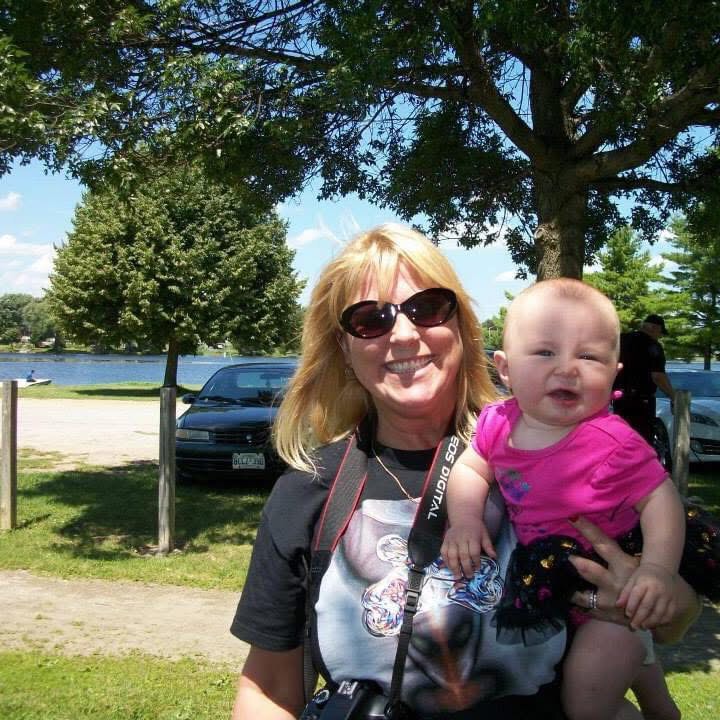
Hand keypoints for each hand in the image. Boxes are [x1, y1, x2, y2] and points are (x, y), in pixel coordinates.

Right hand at [441, 521, 495, 578]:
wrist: (463, 517)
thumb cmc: (476, 528)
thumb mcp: (484, 535)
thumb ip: (488, 546)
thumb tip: (494, 557)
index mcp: (472, 537)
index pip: (474, 552)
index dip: (476, 562)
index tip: (477, 569)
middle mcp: (461, 539)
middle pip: (463, 555)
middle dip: (466, 568)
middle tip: (469, 576)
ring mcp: (451, 540)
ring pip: (451, 555)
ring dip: (454, 567)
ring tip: (458, 576)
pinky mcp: (445, 541)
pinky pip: (443, 552)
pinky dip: (445, 561)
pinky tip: (450, 568)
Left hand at [569, 516, 701, 641]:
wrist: (653, 611)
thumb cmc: (638, 579)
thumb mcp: (631, 563)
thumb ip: (613, 551)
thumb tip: (591, 530)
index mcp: (624, 565)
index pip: (603, 544)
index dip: (588, 530)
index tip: (572, 517)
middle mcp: (616, 583)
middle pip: (591, 570)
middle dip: (578, 563)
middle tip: (568, 556)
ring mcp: (608, 601)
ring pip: (582, 594)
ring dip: (570, 586)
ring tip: (559, 579)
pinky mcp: (602, 614)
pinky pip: (582, 606)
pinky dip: (573, 599)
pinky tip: (565, 594)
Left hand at [617, 563, 676, 629]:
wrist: (661, 569)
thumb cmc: (643, 575)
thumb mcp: (632, 579)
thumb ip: (625, 592)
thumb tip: (618, 605)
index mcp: (644, 582)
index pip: (637, 595)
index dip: (631, 606)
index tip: (627, 615)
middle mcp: (657, 589)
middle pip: (648, 606)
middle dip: (640, 618)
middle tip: (634, 626)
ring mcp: (667, 596)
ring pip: (660, 613)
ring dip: (651, 622)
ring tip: (643, 627)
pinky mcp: (674, 601)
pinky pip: (669, 615)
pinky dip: (662, 622)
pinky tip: (654, 625)